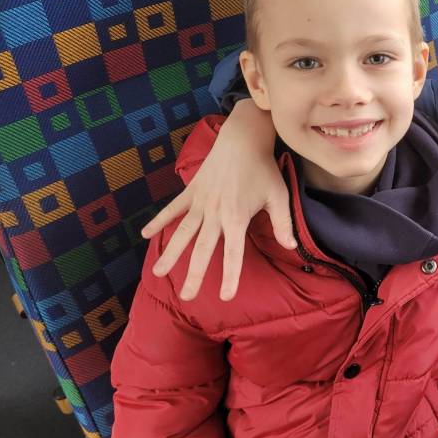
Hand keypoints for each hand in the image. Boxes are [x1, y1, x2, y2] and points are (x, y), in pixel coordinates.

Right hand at [142, 100, 294, 300]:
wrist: (243, 139)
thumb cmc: (264, 169)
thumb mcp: (279, 196)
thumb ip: (283, 224)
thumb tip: (291, 248)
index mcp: (237, 218)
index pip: (233, 254)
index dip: (230, 276)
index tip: (225, 297)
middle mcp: (215, 213)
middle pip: (202, 250)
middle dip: (194, 275)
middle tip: (187, 297)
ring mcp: (200, 202)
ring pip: (182, 233)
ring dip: (170, 253)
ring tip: (158, 273)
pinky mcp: (191, 191)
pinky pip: (173, 208)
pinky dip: (159, 220)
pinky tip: (146, 234)